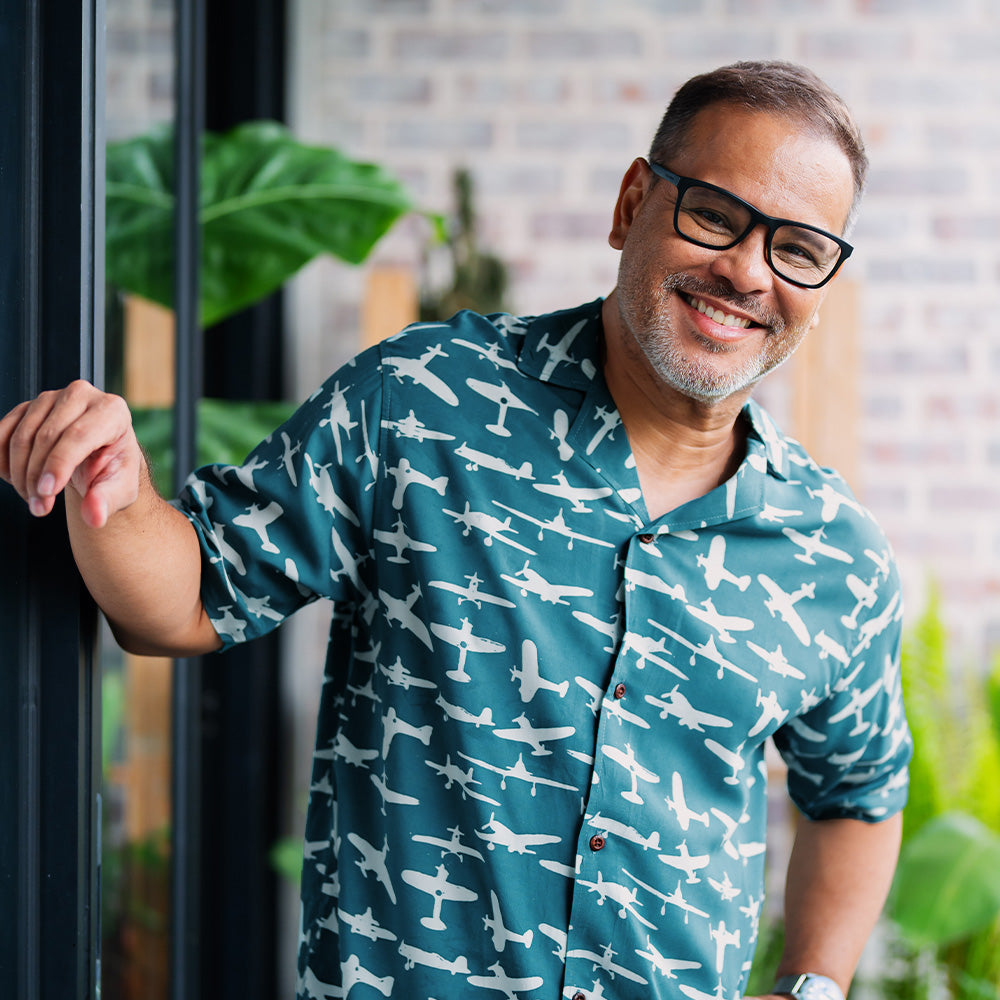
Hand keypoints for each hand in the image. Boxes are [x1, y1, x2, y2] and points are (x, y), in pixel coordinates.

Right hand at [0, 380, 142, 527]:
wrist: (99, 457)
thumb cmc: (113, 470)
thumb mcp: (120, 489)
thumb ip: (107, 501)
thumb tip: (95, 517)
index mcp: (112, 411)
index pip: (79, 435)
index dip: (59, 465)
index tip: (46, 493)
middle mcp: (81, 395)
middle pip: (46, 437)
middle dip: (37, 477)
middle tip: (40, 508)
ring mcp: (50, 398)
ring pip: (21, 437)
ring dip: (20, 474)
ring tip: (33, 499)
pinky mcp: (26, 407)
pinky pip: (2, 434)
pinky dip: (3, 461)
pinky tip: (17, 480)